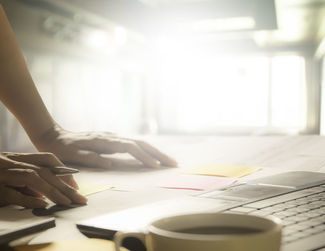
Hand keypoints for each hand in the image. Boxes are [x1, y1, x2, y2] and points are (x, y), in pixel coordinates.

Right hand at [0, 152, 86, 207]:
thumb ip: (26, 184)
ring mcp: (1, 173)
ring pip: (32, 177)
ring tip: (66, 201)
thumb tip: (44, 196)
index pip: (46, 159)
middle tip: (80, 199)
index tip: (76, 185)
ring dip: (52, 190)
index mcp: (16, 158)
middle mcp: (10, 162)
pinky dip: (28, 199)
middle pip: (44, 171)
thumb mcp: (8, 177)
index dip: (64, 170)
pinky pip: (12, 193)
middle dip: (65, 185)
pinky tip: (42, 205)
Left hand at [34, 125, 177, 168]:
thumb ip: (91, 158)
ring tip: (168, 161)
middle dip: (158, 153)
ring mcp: (114, 137)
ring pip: (140, 143)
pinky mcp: (113, 140)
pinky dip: (147, 151)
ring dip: (155, 152)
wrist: (54, 135)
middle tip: (173, 163)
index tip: (156, 166)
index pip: (130, 148)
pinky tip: (152, 156)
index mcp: (104, 141)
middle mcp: (112, 137)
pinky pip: (134, 144)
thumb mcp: (72, 155)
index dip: (144, 156)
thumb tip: (110, 164)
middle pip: (141, 143)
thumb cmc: (62, 148)